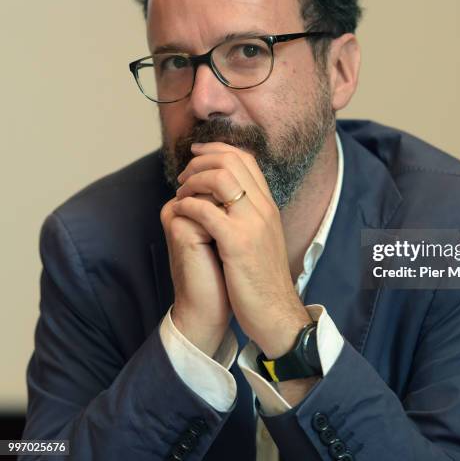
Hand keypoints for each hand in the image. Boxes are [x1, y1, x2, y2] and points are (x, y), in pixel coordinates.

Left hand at [173, 142, 310, 358]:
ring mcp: (252, 224)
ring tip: (181, 193)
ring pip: (221, 178)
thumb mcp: (260, 238)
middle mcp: (263, 208)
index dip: (218, 149)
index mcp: (268, 206)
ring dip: (194, 180)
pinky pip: (206, 210)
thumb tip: (226, 198)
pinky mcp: (237, 243)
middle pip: (232, 161)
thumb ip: (248, 215)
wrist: (275, 313)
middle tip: (183, 175)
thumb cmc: (261, 279)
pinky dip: (188, 205)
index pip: (246, 159)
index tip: (196, 154)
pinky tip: (180, 212)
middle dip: (201, 160)